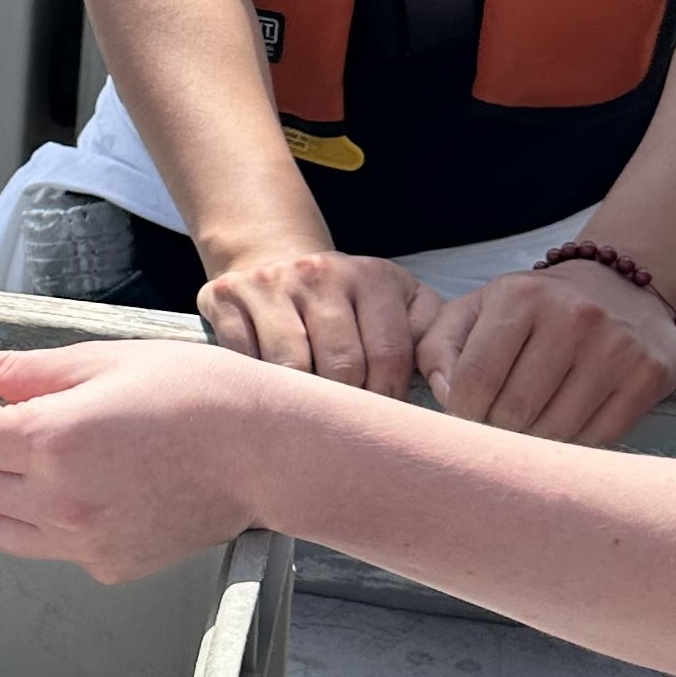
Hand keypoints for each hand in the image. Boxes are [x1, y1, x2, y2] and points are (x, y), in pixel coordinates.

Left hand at [0, 339, 281, 578]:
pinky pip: (40, 545)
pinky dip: (23, 517)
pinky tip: (42, 485)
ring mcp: (83, 543)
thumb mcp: (99, 361)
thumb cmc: (197, 395)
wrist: (266, 452)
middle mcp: (60, 503)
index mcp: (53, 443)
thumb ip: (19, 371)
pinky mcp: (107, 565)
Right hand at [198, 245, 427, 393]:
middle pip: (341, 366)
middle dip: (346, 403)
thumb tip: (448, 383)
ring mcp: (271, 283)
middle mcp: (321, 273)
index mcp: (371, 276)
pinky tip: (271, 385)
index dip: (388, 398)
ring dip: (301, 397)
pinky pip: (245, 360)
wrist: (275, 257)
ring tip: (309, 407)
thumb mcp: (397, 301)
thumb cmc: (346, 300)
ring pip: (291, 367)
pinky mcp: (227, 297)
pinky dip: (259, 382)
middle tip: (344, 419)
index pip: (389, 356)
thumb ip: (429, 334)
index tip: (381, 414)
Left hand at [416, 257, 675, 444]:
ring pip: (555, 431)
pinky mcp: (647, 375)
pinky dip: (576, 442)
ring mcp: (616, 346)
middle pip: (514, 412)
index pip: (475, 381)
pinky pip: (598, 437)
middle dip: (498, 429)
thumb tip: (446, 397)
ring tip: (533, 420)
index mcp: (521, 297)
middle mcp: (573, 317)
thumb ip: (440, 348)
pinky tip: (569, 420)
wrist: (621, 285)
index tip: (468, 413)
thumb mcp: (478, 308)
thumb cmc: (535, 307)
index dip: (462, 412)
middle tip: (500, 422)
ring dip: (536, 440)